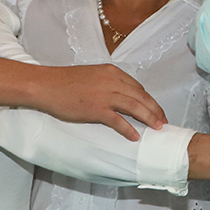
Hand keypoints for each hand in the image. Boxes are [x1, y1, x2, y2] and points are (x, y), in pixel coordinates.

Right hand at [36, 64, 166, 140]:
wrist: (46, 85)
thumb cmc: (66, 82)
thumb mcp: (93, 76)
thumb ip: (108, 84)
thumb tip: (120, 96)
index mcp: (112, 72)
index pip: (137, 87)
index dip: (149, 100)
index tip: (155, 109)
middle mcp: (112, 81)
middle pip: (141, 96)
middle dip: (155, 110)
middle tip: (162, 121)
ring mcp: (104, 95)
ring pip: (134, 107)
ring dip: (148, 118)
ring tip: (156, 128)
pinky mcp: (95, 108)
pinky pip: (117, 121)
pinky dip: (128, 129)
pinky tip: (134, 137)